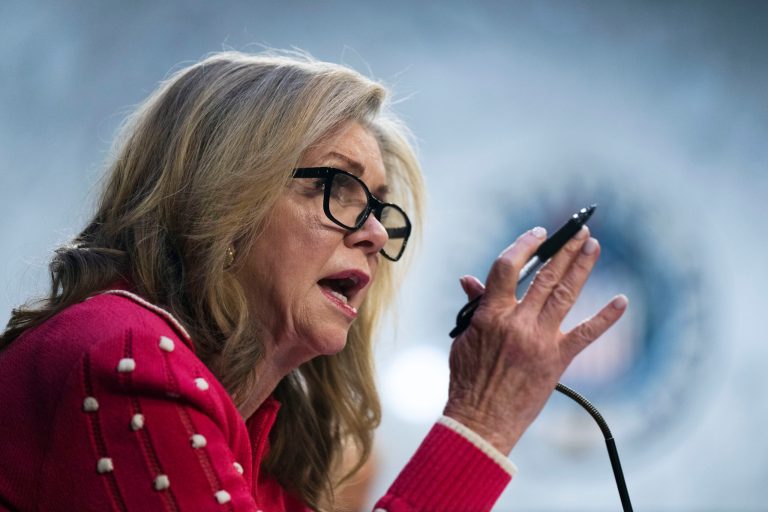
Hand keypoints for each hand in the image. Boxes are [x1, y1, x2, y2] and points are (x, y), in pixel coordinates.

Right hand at [443, 226, 627, 454]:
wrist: (481, 419)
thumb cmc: (468, 379)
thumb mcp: (464, 337)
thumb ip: (474, 307)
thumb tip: (470, 280)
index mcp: (491, 314)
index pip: (508, 267)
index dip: (525, 245)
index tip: (538, 234)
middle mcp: (518, 322)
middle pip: (545, 275)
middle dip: (564, 249)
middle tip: (578, 231)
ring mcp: (540, 340)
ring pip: (565, 295)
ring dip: (582, 268)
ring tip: (593, 246)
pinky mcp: (557, 360)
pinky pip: (586, 335)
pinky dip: (606, 317)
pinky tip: (622, 301)